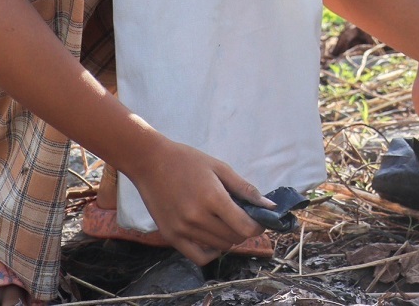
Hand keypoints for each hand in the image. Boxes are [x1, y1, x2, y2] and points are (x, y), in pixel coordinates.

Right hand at [124, 138, 265, 264]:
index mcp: (213, 198)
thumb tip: (268, 206)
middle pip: (234, 238)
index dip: (258, 227)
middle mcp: (197, 218)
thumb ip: (245, 189)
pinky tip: (214, 239)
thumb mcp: (220, 168)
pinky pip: (197, 257)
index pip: (245, 227)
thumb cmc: (187, 161)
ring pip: (219, 247)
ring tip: (227, 222)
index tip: (260, 221)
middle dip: (246, 230)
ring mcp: (182, 230)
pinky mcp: (171, 236)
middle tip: (244, 218)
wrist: (150, 163)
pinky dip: (212, 252)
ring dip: (230, 238)